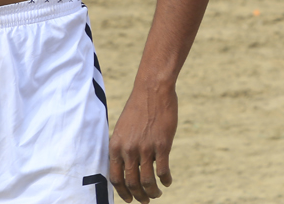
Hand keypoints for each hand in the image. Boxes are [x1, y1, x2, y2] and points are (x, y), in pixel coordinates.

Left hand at [109, 83, 177, 202]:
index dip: (122, 192)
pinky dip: (165, 179)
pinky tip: (168, 182)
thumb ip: (123, 147)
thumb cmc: (138, 108)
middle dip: (139, 196)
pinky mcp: (162, 144)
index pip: (115, 178)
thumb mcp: (123, 128)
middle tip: (145, 201)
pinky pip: (163, 170)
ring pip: (147, 180)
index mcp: (116, 147)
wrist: (153, 90)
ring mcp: (146, 148)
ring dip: (153, 192)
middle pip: (132, 183)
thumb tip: (128, 166)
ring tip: (158, 194)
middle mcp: (128, 150)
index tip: (128, 199)